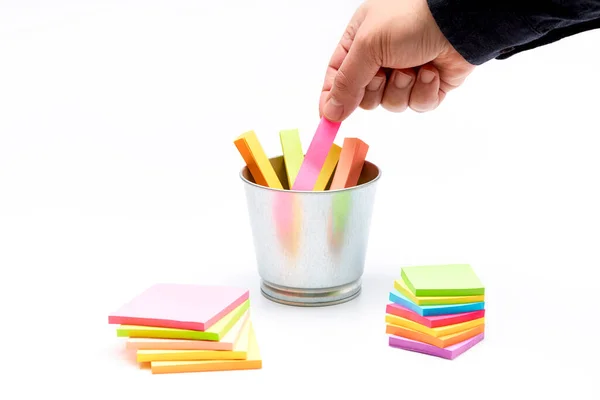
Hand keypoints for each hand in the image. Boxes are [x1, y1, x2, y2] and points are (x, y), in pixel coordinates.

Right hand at [319, 0, 475, 121]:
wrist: (459, 19)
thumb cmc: (410, 19)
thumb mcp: (368, 46)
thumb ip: (346, 82)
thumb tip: (329, 112)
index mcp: (360, 41)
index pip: (337, 76)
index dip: (332, 98)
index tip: (328, 119)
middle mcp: (381, 57)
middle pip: (364, 97)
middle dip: (374, 89)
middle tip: (383, 73)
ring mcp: (407, 72)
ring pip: (391, 103)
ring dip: (402, 89)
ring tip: (413, 67)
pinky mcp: (429, 85)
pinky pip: (418, 104)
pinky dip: (424, 91)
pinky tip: (431, 71)